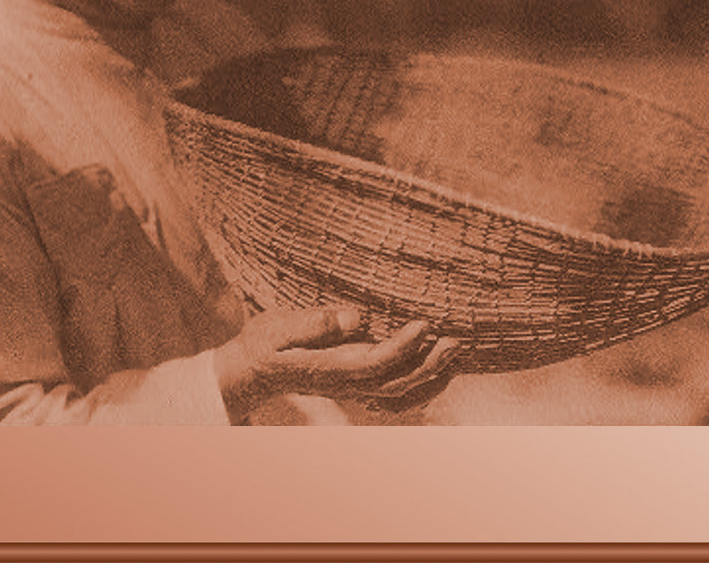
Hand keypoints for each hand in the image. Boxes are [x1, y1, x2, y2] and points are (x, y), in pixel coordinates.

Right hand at [213, 306, 459, 422]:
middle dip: (429, 362)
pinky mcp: (358, 381)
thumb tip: (356, 318)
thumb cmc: (265, 343)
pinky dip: (421, 384)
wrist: (253, 369)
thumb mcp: (278, 327)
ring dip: (431, 374)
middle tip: (455, 340)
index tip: (424, 324)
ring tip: (456, 352)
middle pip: (396, 381)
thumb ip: (313, 324)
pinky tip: (438, 368)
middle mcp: (347, 382)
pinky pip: (395, 390)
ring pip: (400, 390)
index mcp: (330, 368)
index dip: (403, 346)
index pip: (375, 362)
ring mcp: (354, 386)